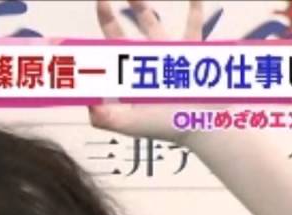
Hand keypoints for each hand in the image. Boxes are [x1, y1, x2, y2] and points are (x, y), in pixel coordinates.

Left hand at [89, 0, 206, 143]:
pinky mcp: (191, 51)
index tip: (90, 18)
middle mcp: (143, 62)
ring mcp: (166, 54)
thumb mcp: (130, 124)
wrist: (202, 126)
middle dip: (110, 17)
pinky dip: (194, 8)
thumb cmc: (168, 127)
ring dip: (141, 6)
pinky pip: (193, 23)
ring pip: (151, 23)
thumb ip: (106, 118)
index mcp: (128, 76)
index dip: (90, 46)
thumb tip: (89, 105)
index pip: (104, 54)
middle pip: (121, 35)